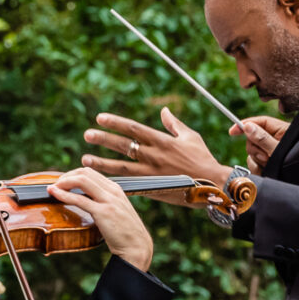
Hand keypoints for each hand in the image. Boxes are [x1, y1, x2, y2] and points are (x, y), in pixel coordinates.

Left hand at [46, 168, 152, 270]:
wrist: (137, 247)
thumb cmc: (125, 233)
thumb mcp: (115, 211)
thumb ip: (103, 203)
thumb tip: (85, 201)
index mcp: (115, 189)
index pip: (91, 173)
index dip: (73, 175)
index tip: (62, 183)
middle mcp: (112, 191)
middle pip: (85, 173)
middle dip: (66, 176)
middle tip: (55, 185)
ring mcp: (108, 200)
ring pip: (82, 180)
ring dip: (63, 182)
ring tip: (52, 188)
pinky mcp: (103, 212)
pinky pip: (79, 199)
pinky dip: (63, 194)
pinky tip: (54, 194)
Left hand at [82, 108, 230, 186]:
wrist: (213, 185)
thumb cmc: (203, 158)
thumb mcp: (191, 136)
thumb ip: (174, 124)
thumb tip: (163, 110)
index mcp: (162, 141)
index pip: (133, 129)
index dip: (116, 123)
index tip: (100, 118)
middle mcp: (154, 156)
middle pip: (123, 146)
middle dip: (103, 140)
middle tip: (87, 135)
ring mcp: (152, 174)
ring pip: (121, 168)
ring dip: (102, 163)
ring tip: (85, 160)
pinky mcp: (152, 188)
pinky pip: (130, 185)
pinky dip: (115, 183)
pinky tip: (101, 182)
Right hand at [227, 116, 288, 174]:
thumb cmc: (298, 164)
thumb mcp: (279, 150)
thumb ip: (262, 138)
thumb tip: (247, 126)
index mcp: (280, 130)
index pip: (259, 122)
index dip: (244, 125)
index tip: (232, 131)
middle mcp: (274, 139)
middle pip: (252, 138)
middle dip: (255, 149)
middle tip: (265, 157)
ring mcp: (270, 151)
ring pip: (252, 152)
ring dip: (257, 160)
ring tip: (269, 165)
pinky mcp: (267, 163)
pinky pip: (254, 163)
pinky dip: (257, 168)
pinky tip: (265, 171)